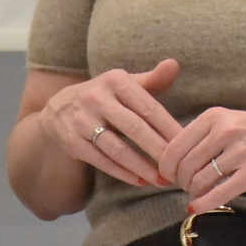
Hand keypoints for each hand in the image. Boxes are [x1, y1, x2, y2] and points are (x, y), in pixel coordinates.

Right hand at [37, 59, 182, 187]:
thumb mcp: (124, 83)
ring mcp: (82, 121)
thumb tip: (174, 64)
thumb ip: (152, 79)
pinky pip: (102, 161)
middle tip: (178, 166)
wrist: (58, 108)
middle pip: (134, 128)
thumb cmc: (105, 96)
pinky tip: (140, 181)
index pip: (148, 106)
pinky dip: (123, 173)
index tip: (186, 143)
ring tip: (162, 180)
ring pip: (117, 149)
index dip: (169, 126)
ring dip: (142, 167)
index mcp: (115, 81)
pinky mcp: (73, 142)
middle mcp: (96, 98)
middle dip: (158, 149)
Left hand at [158, 108, 245, 213]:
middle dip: (182, 182)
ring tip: (199, 194)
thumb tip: (174, 158)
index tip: (168, 175)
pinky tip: (197, 208)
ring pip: (200, 180)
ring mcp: (240, 151)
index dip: (167, 165)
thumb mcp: (233, 121)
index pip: (176, 145)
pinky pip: (219, 193)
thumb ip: (206, 135)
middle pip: (186, 166)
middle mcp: (226, 131)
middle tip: (187, 187)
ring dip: (194, 192)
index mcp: (216, 116)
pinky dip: (204, 204)